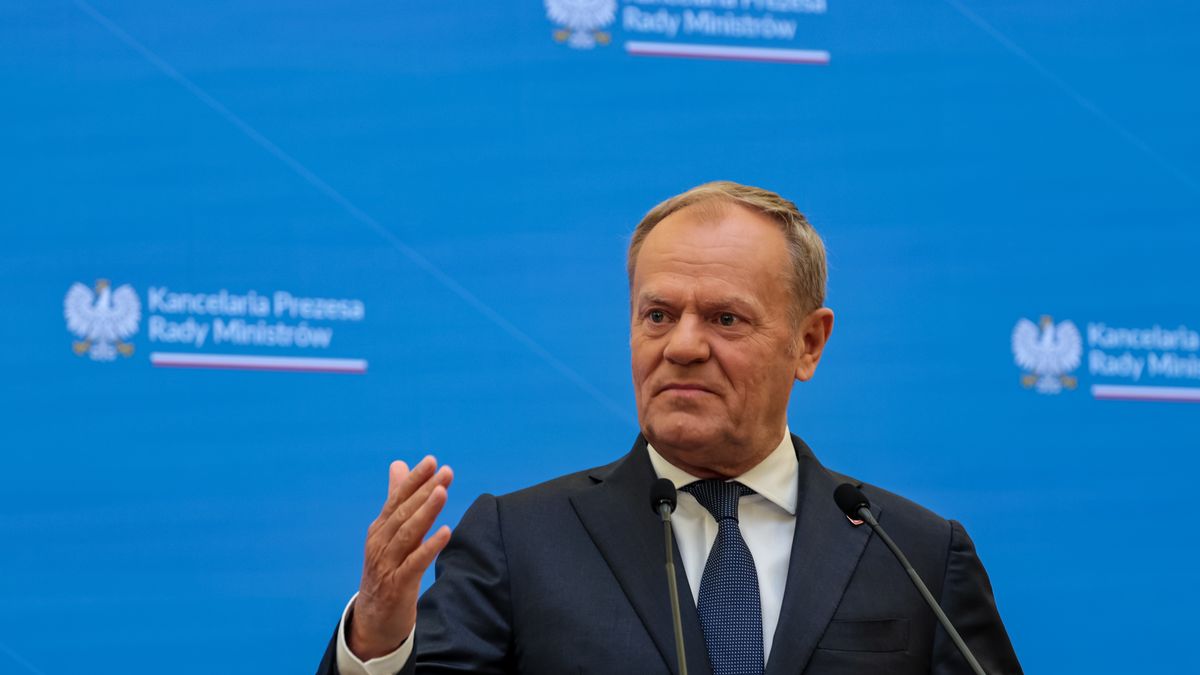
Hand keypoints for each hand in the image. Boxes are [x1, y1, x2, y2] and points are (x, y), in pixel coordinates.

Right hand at [349, 456, 453, 659]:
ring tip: (442, 493)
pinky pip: (415, 563)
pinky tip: (445, 532)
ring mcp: (387, 564)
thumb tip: (399, 464)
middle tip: (446, 471)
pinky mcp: (397, 585)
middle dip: (425, 490)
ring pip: (407, 534)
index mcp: (380, 528)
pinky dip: (429, 547)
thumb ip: (397, 499)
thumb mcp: (390, 533)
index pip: (397, 499)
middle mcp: (380, 543)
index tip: (432, 461)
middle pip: (404, 513)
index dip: (414, 480)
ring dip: (426, 512)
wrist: (373, 618)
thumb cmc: (386, 569)